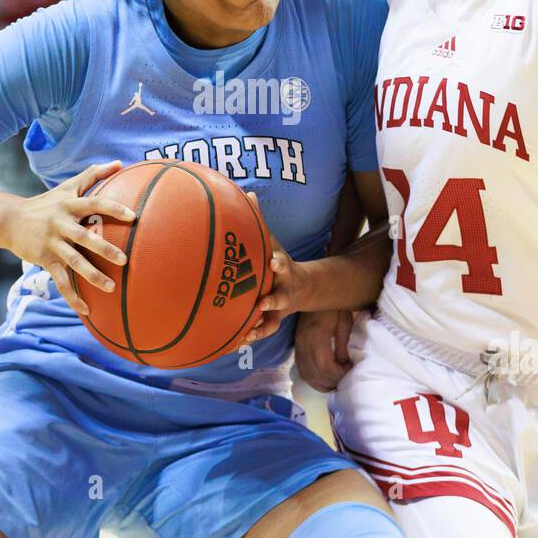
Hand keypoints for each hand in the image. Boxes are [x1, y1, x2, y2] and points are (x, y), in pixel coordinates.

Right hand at [2, 160, 135, 319]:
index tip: (133, 217)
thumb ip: (93, 175)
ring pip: (73, 262)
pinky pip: (60, 280)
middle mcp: (60, 223)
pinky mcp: (44, 260)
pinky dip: (72, 296)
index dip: (113, 209)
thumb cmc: (46, 202)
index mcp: (69, 205)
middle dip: (104, 249)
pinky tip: (87, 309)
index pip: (94, 203)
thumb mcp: (67, 186)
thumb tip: (120, 163)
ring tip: (112, 288)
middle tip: (124, 260)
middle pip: (84, 237)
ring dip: (92, 276)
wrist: (10, 220)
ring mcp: (52, 243)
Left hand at [242, 191, 308, 344]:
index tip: (272, 262)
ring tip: (247, 334)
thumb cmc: (278, 261)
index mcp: (282, 269)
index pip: (283, 264)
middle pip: (282, 297)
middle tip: (262, 303)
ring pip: (273, 321)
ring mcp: (280, 308)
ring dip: (261, 327)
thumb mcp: (272, 242)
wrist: (303, 287)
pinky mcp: (273, 321)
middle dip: (273, 301)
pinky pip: (262, 332)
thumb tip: (247, 193)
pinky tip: (235, 344)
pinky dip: (251, 338)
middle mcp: (284, 290)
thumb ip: (259, 220)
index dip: (279, 263)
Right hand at [295, 309, 355, 392]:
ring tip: (338, 379)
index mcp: (316, 335)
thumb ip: (343, 343)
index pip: (324, 365)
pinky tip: (326, 378)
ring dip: (324, 383)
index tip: (350, 368)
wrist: (312, 292)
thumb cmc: (333, 306)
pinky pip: (303, 371)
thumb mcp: (343, 321)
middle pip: (315, 374)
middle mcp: (303, 343)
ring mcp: (298, 347)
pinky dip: (315, 379)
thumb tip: (344, 364)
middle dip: (333, 381)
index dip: (339, 374)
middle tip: (347, 377)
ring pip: (307, 376)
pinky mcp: (297, 348)